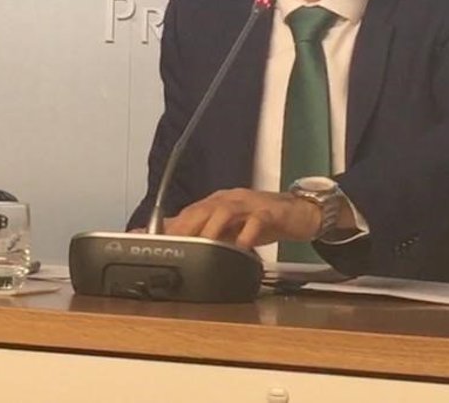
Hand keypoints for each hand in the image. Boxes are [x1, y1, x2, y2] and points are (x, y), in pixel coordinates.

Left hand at [158, 188, 323, 248]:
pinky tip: (241, 248)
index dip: (168, 226)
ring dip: (211, 230)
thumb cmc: (260, 221)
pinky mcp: (271, 213)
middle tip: (172, 247)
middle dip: (184, 228)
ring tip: (202, 247)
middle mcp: (229, 200)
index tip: (150, 240)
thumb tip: (175, 244)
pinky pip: (257, 221)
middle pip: (201, 210)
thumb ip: (204, 235)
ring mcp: (249, 204)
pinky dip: (247, 234)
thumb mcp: (229, 229)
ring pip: (224, 212)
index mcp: (216, 203)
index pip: (187, 213)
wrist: (299, 213)